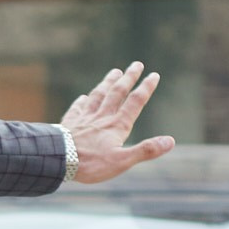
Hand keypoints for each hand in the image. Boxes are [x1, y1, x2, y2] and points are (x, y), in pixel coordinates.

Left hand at [61, 63, 174, 185]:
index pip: (135, 102)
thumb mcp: (122, 161)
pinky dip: (82, 101)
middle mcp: (102, 117)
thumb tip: (170, 141)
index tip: (154, 75)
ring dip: (108, 83)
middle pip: (117, 92)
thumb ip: (146, 150)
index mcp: (117, 125)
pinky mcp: (70, 123)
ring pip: (98, 95)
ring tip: (114, 71)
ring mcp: (85, 118)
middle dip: (128, 77)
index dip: (146, 88)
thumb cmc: (91, 164)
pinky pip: (77, 108)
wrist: (58, 160)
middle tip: (137, 64)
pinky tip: (83, 97)